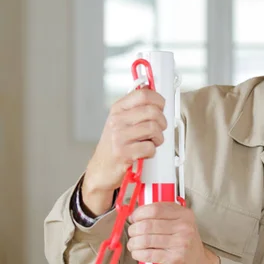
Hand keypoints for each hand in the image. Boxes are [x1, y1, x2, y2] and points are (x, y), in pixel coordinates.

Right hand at [82, 88, 166, 214]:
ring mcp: (118, 136)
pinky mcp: (123, 153)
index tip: (161, 107)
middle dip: (162, 122)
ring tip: (151, 142)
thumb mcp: (122, 121)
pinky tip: (144, 153)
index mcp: (118, 109)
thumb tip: (155, 94)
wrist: (101, 169)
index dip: (158, 100)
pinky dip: (152, 152)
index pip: (143, 94)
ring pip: (154, 128)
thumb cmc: (116, 144)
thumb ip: (137, 108)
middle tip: (158, 130)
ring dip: (158, 138)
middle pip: (153, 111)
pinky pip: (150, 147)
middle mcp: (117, 120)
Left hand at [127, 202, 220, 263]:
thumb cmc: (186, 244)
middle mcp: (184, 227)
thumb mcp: (182, 223)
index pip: (155, 209)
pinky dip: (137, 254)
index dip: (139, 213)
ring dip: (133, 243)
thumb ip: (164, 215)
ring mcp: (180, 243)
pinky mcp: (174, 259)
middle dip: (133, 229)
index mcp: (185, 215)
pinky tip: (138, 253)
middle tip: (132, 232)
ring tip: (133, 244)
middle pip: (147, 225)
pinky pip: (148, 255)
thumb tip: (138, 213)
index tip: (134, 217)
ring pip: (145, 240)